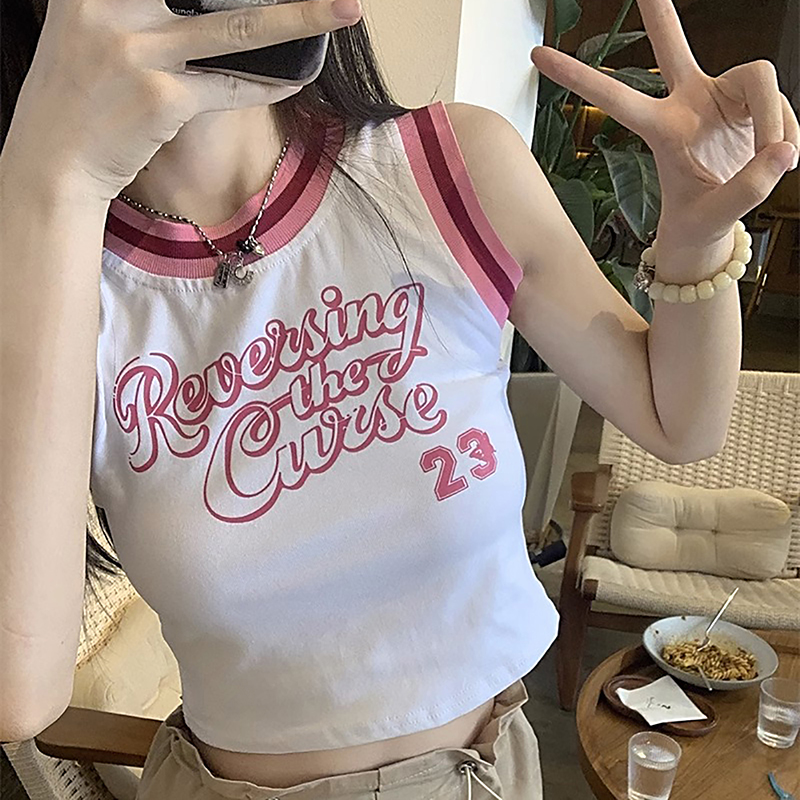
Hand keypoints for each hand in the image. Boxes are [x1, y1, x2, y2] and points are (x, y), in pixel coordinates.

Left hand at [530, 0, 799, 244]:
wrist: (715, 224)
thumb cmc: (699, 220)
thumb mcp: (714, 216)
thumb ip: (747, 189)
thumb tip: (782, 152)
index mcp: (662, 130)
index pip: (616, 98)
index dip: (578, 77)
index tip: (537, 55)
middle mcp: (689, 103)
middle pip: (673, 47)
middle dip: (660, 14)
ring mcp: (721, 98)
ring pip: (762, 77)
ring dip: (776, 120)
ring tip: (776, 159)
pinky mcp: (752, 102)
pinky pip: (783, 107)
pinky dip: (789, 135)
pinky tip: (782, 159)